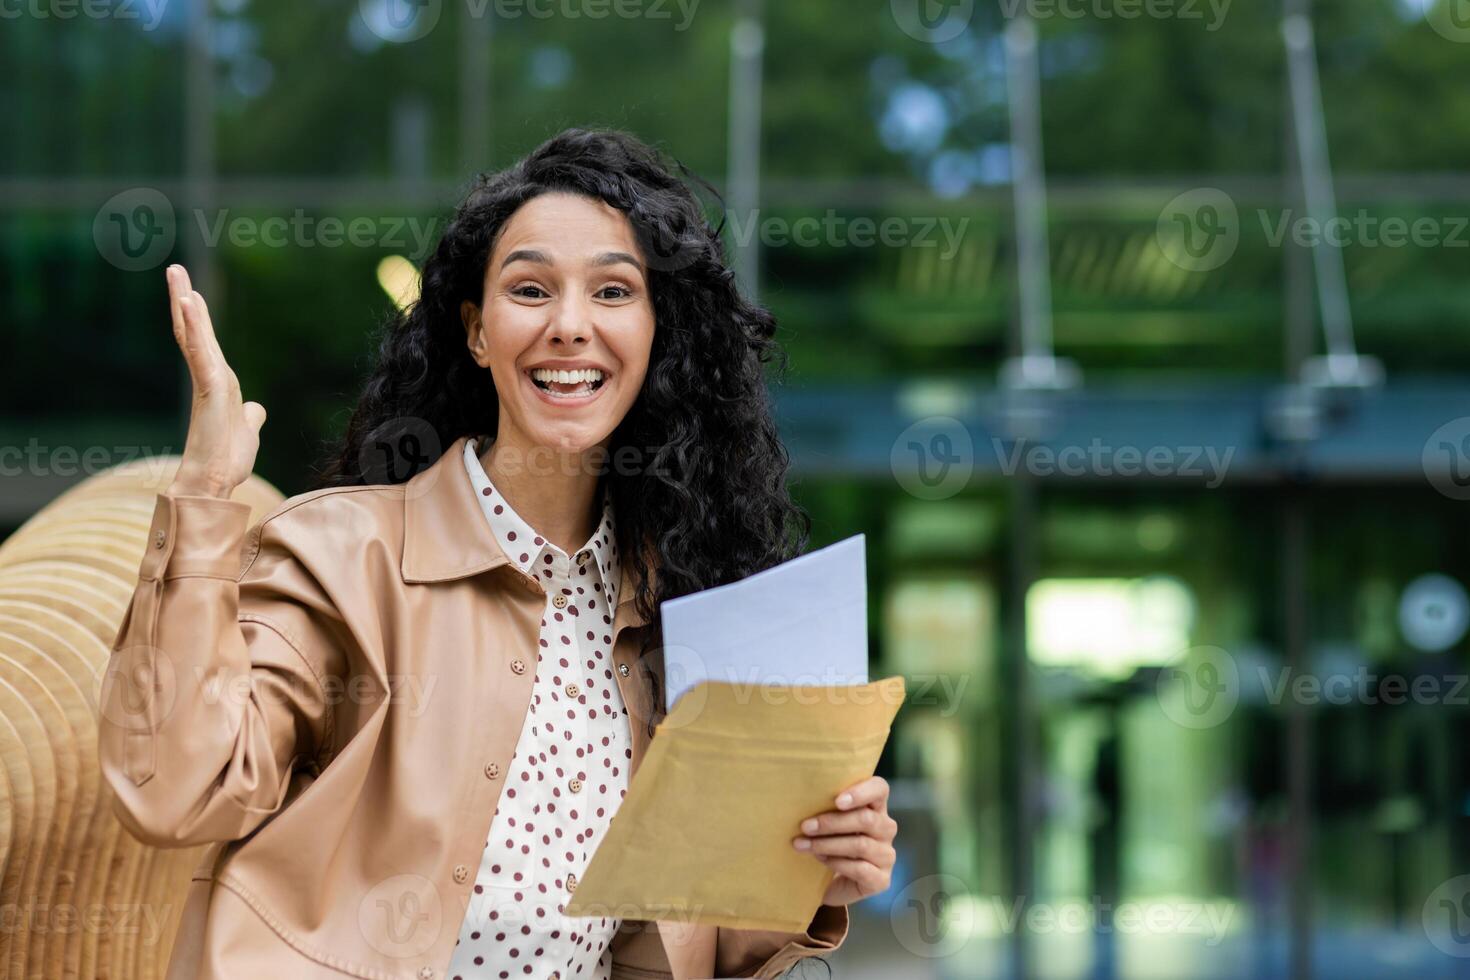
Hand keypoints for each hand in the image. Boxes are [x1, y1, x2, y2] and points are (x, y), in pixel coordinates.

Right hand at [163, 265, 266, 498]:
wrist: (215, 481)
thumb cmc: (226, 459)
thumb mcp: (247, 430)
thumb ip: (250, 416)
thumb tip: (256, 409)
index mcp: (219, 382)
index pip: (205, 342)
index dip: (197, 317)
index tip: (190, 292)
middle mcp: (209, 377)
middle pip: (194, 330)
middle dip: (184, 298)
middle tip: (174, 269)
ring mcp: (207, 381)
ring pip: (193, 335)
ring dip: (184, 304)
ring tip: (176, 275)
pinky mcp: (209, 389)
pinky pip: (200, 353)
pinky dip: (193, 328)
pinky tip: (187, 303)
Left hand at [791, 775, 896, 906]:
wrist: (830, 884)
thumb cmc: (828, 844)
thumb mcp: (828, 823)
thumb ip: (825, 808)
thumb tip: (803, 799)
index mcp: (875, 807)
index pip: (880, 789)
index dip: (862, 792)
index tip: (837, 801)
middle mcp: (886, 829)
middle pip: (866, 819)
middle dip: (832, 823)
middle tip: (805, 827)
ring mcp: (886, 855)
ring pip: (861, 845)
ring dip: (828, 844)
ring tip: (805, 845)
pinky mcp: (881, 879)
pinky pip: (861, 869)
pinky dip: (837, 863)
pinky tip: (821, 860)